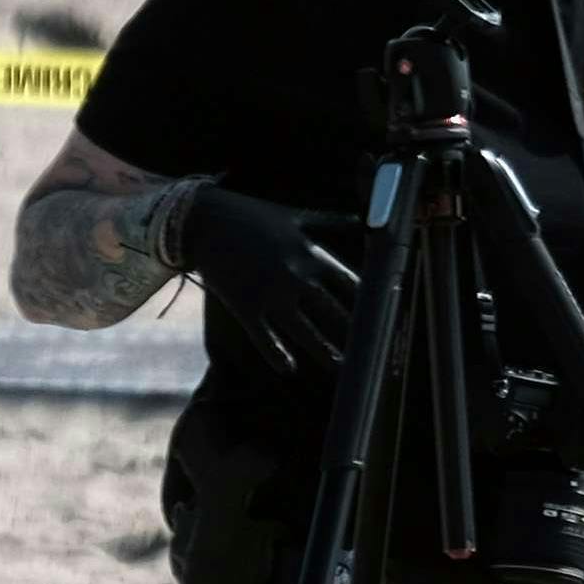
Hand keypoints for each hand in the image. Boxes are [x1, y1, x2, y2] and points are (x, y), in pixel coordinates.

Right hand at [185, 187, 359, 376]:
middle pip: (334, 312)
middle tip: (369, 352)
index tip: (380, 319)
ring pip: (305, 331)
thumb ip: (328, 221)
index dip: (369, 303)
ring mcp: (270, 294)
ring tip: (340, 367)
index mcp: (311, 253)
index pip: (352, 284)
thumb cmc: (250, 214)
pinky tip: (289, 369)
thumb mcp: (293, 215)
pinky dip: (277, 355)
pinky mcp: (245, 307)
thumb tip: (358, 219)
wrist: (202, 221)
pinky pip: (265, 337)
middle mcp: (296, 276)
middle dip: (354, 334)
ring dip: (324, 351)